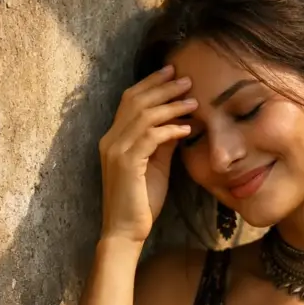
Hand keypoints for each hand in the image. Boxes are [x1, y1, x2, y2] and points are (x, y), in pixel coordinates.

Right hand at [98, 64, 196, 242]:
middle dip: (162, 87)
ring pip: (144, 116)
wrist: (125, 231)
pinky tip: (187, 129)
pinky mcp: (127, 163)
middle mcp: (110, 140)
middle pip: (136, 101)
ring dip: (171, 106)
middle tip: (186, 78)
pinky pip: (150, 137)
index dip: (151, 84)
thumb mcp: (156, 167)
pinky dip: (170, 130)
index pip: (130, 101)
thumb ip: (163, 144)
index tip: (172, 73)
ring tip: (193, 101)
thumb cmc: (141, 202)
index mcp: (114, 139)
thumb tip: (179, 123)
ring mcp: (116, 151)